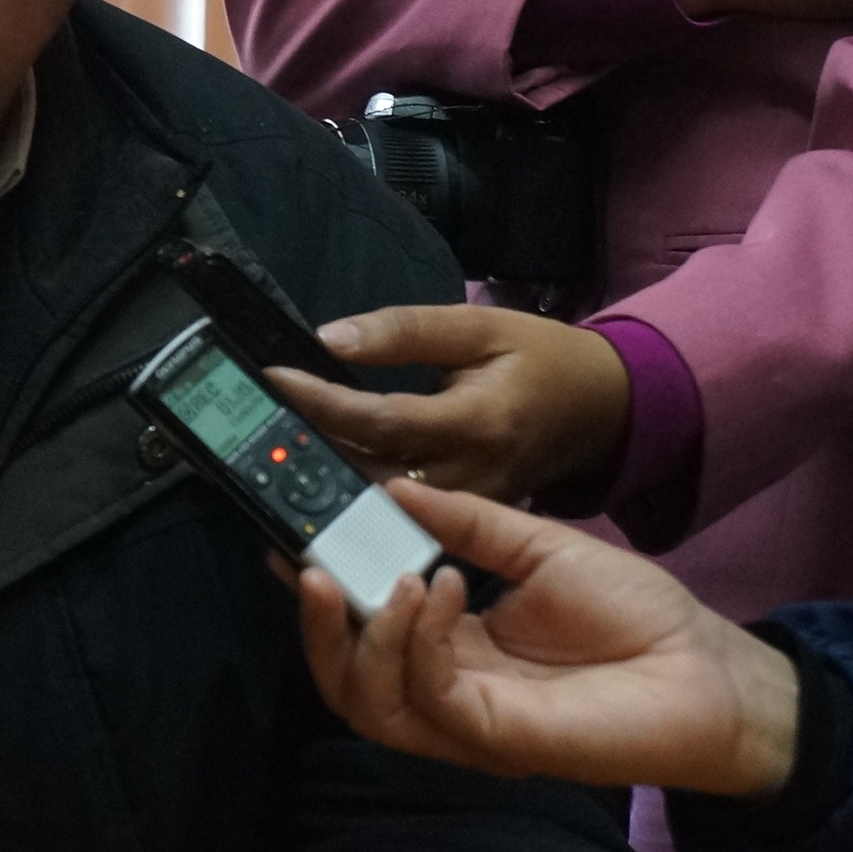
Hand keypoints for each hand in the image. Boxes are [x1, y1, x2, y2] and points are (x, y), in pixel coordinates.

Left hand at [264, 305, 627, 500]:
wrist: (605, 410)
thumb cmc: (540, 358)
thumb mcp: (479, 327)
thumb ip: (404, 331)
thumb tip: (328, 340)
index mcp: (478, 421)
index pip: (383, 420)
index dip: (322, 403)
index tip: (273, 378)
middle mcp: (473, 476)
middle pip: (373, 480)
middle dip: (308, 464)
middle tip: (246, 443)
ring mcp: (472, 510)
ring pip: (383, 513)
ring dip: (324, 497)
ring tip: (263, 472)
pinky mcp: (470, 524)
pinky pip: (401, 522)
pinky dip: (356, 511)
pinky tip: (309, 499)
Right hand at [298, 480, 799, 799]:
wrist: (713, 670)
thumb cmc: (639, 614)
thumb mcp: (539, 545)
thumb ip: (467, 522)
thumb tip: (392, 485)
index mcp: (451, 646)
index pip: (361, 628)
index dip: (318, 591)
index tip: (287, 535)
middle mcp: (446, 687)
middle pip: (343, 677)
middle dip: (314, 623)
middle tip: (305, 562)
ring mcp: (465, 719)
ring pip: (366, 702)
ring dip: (359, 634)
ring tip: (381, 575)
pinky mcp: (493, 736)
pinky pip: (426, 697)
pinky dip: (417, 639)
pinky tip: (437, 586)